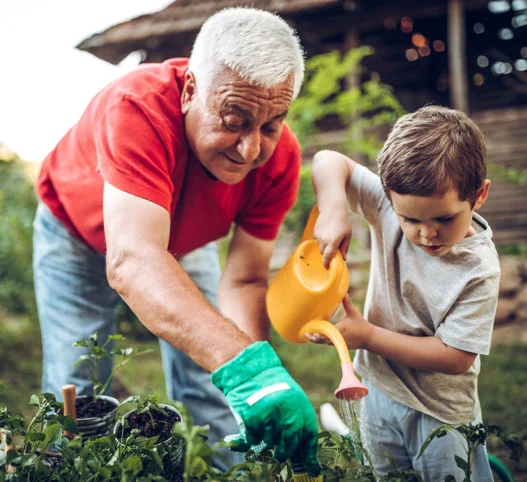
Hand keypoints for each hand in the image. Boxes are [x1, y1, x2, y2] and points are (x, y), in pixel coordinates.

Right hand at [211, 341, 320, 475]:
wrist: (248, 370)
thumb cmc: (270, 387)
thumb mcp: (290, 400)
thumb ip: (297, 423)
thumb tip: (308, 459)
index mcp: (300, 404)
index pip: (308, 435)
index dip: (310, 455)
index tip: (313, 469)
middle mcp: (287, 409)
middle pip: (289, 444)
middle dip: (285, 451)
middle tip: (280, 452)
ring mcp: (269, 414)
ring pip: (270, 442)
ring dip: (266, 440)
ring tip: (263, 425)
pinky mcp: (252, 417)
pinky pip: (253, 439)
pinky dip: (252, 437)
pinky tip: (251, 425)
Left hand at [306, 297, 371, 349]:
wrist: (369, 338)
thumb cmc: (361, 324)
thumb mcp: (353, 313)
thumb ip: (347, 303)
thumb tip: (345, 293)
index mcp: (340, 329)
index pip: (327, 333)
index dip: (318, 334)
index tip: (311, 332)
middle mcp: (338, 337)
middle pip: (323, 340)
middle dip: (314, 339)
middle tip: (307, 334)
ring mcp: (339, 343)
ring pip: (325, 343)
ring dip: (318, 340)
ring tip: (309, 336)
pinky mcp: (341, 345)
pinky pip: (330, 343)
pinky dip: (324, 341)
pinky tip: (317, 338)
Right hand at [313, 206, 351, 268]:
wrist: (333, 208)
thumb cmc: (343, 222)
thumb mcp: (347, 235)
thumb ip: (345, 248)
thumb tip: (344, 259)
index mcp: (333, 242)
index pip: (327, 257)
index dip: (326, 264)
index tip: (327, 268)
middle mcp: (324, 240)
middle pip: (323, 253)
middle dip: (327, 254)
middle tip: (334, 251)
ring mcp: (318, 236)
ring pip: (320, 246)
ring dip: (325, 246)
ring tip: (332, 237)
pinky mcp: (315, 232)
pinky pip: (317, 240)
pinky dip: (322, 240)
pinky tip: (328, 232)